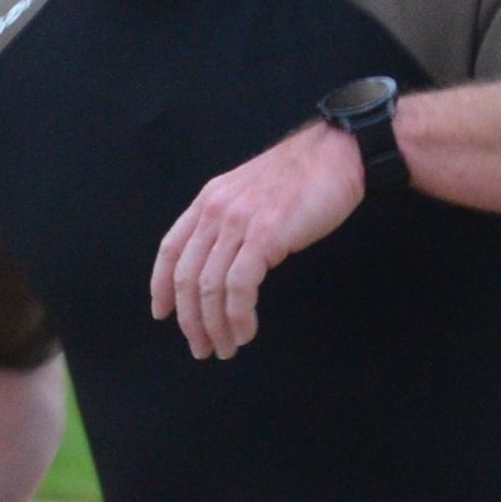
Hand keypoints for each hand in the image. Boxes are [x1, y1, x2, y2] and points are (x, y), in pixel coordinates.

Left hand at [151, 120, 363, 361]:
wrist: (339, 154)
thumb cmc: (303, 177)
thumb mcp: (250, 194)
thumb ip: (230, 222)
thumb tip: (221, 262)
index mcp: (208, 201)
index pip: (170, 250)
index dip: (161, 286)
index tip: (161, 313)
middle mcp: (215, 211)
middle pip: (186, 276)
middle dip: (189, 319)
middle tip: (201, 347)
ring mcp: (238, 222)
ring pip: (209, 287)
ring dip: (215, 325)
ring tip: (225, 348)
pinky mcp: (264, 235)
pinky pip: (239, 286)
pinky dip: (238, 315)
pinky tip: (246, 331)